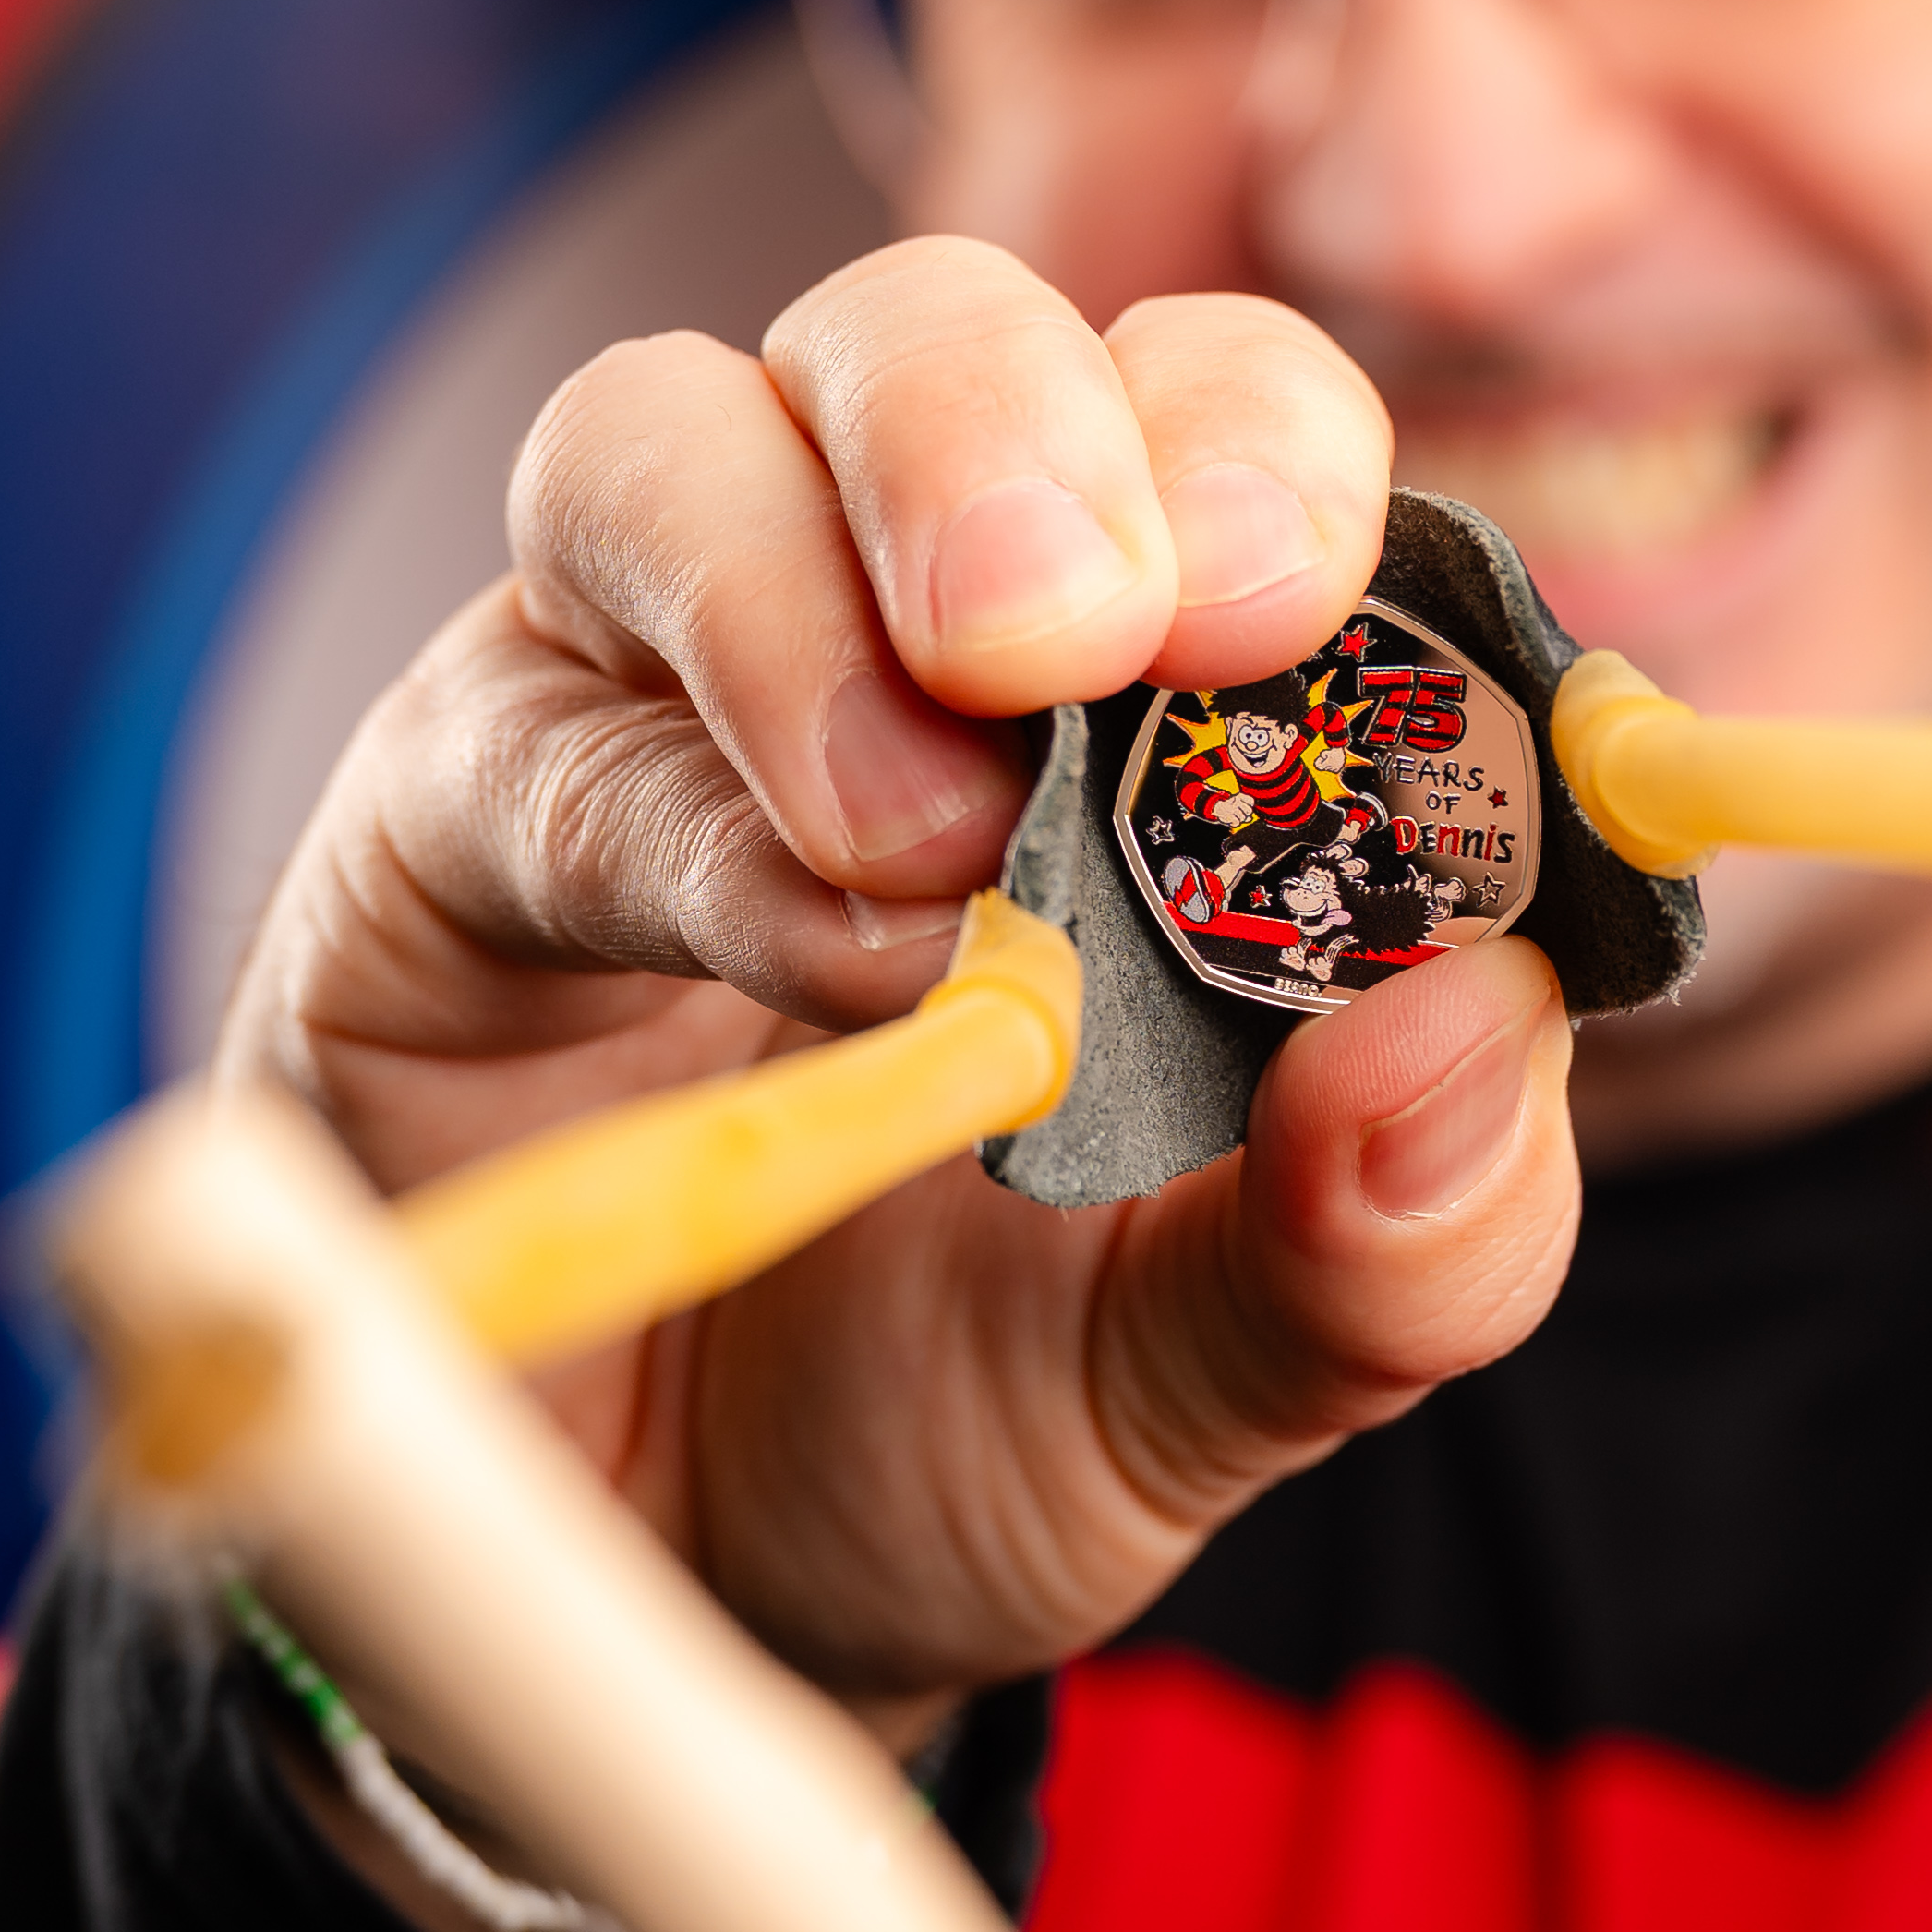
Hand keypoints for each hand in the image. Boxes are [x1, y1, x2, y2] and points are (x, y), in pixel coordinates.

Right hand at [216, 238, 1575, 1724]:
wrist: (655, 1600)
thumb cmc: (945, 1423)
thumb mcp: (1220, 1381)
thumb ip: (1395, 1241)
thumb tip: (1492, 1028)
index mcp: (1123, 687)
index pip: (1217, 429)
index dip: (1276, 457)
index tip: (1314, 606)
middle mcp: (868, 619)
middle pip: (930, 331)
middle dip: (1027, 431)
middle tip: (1104, 627)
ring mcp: (629, 694)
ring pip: (672, 435)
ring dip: (815, 594)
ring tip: (931, 834)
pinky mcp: (439, 824)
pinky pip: (531, 740)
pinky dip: (688, 824)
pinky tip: (821, 959)